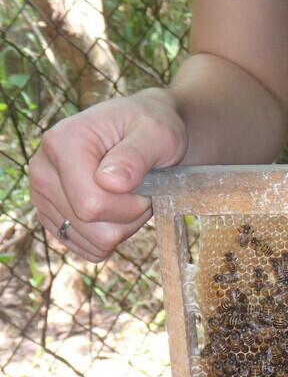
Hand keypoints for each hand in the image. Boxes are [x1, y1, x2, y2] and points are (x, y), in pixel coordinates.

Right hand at [28, 89, 187, 261]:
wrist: (145, 131)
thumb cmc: (152, 128)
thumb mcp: (157, 134)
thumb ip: (136, 155)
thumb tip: (109, 183)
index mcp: (62, 143)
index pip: (92, 204)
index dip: (131, 206)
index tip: (146, 184)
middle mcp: (43, 169)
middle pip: (91, 227)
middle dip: (129, 218)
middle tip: (141, 191)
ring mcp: (43, 195)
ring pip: (92, 243)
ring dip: (123, 227)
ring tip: (129, 197)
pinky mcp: (53, 215)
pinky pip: (87, 248)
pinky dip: (111, 236)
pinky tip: (117, 211)